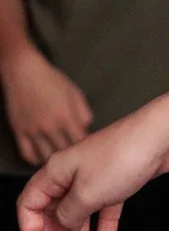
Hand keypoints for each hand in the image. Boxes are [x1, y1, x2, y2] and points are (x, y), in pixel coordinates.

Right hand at [2, 46, 92, 169]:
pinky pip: (27, 154)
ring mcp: (33, 130)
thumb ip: (84, 113)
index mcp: (66, 116)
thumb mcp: (75, 93)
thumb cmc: (51, 79)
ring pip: (46, 157)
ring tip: (60, 158)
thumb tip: (87, 129)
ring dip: (54, 159)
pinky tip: (42, 156)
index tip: (87, 149)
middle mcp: (50, 126)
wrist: (24, 71)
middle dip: (71, 155)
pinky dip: (36, 159)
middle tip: (75, 156)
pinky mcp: (19, 131)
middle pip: (64, 152)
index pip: (80, 142)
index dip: (85, 148)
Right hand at [18, 106, 168, 230]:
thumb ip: (68, 216)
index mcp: (55, 172)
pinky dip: (103, 224)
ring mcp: (95, 175)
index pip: (29, 205)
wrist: (162, 137)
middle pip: (52, 210)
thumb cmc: (122, 158)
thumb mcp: (86, 195)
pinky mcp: (118, 178)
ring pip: (79, 211)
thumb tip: (62, 228)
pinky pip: (104, 206)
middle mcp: (71, 172)